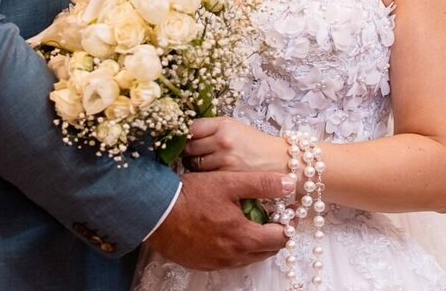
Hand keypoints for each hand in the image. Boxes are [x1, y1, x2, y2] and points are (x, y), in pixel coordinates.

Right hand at [145, 169, 291, 269]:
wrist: (154, 212)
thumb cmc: (190, 196)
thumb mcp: (228, 182)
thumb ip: (262, 183)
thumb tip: (290, 183)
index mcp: (244, 237)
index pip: (280, 238)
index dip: (287, 224)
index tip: (284, 211)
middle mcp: (233, 256)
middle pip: (266, 251)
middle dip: (273, 234)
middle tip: (269, 215)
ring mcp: (217, 262)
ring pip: (248, 257)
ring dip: (254, 242)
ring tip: (248, 221)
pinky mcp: (202, 263)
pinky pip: (228, 260)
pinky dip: (234, 247)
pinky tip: (225, 230)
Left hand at [183, 117, 287, 173]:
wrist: (279, 160)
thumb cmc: (255, 144)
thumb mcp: (234, 128)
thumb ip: (211, 129)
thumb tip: (187, 134)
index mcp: (223, 124)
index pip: (191, 128)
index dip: (185, 135)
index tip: (184, 139)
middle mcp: (222, 140)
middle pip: (189, 147)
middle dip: (187, 152)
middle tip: (191, 154)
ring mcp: (225, 159)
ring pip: (194, 164)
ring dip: (193, 166)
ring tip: (202, 165)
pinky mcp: (228, 176)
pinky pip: (205, 177)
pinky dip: (203, 177)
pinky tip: (210, 175)